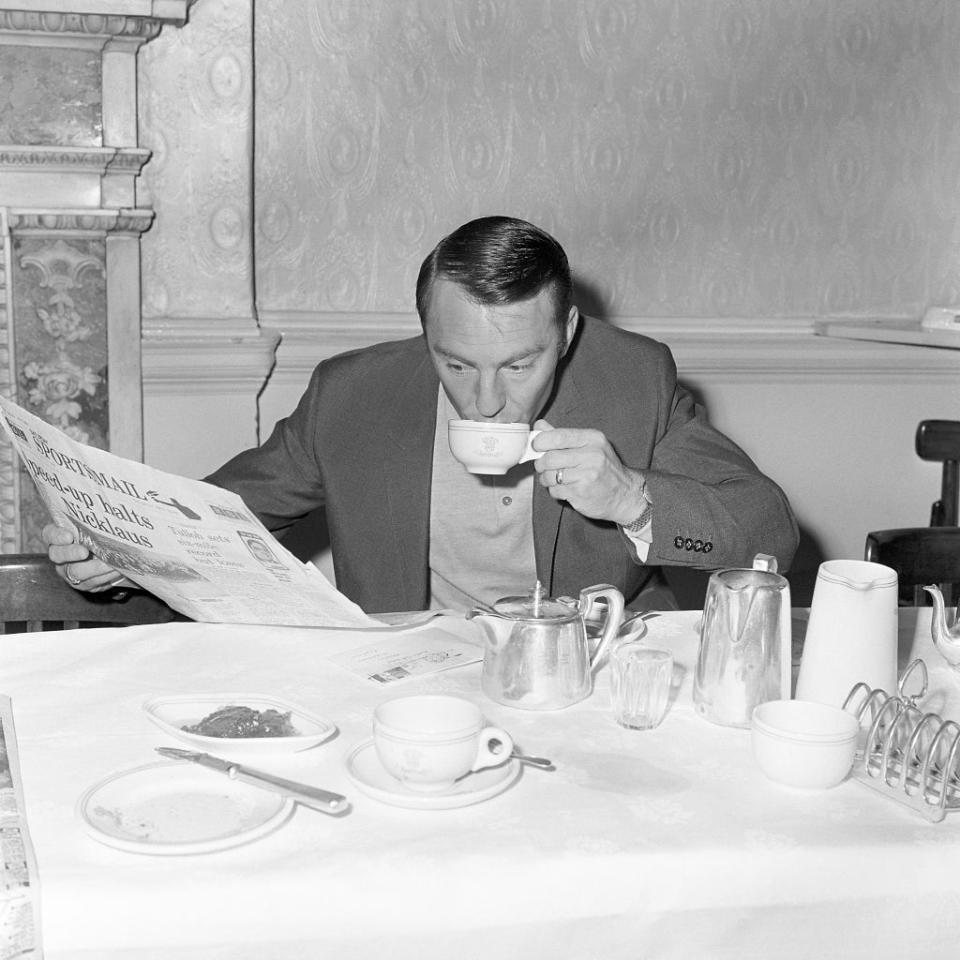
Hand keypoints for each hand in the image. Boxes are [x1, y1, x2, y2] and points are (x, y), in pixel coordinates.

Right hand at [42, 523, 130, 592]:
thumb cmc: (104, 534)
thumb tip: (110, 507)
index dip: (56, 535)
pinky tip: (116, 570)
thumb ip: (96, 521)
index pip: (49, 534)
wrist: (116, 555)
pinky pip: (91, 583)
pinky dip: (105, 577)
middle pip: (57, 554)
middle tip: (85, 552)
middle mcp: (61, 554)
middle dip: (71, 553)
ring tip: (110, 563)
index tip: (69, 536)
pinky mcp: (83, 583)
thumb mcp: (97, 526)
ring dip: (94, 568)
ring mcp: (69, 571)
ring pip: (75, 572)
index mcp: (60, 536)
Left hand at [531, 421, 646, 524]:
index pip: (558, 436)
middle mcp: (592, 455)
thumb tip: (539, 425)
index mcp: (592, 439)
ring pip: (549, 476)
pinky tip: (566, 489)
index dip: (540, 442)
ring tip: (557, 479)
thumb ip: (562, 436)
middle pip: (549, 458)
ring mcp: (587, 475)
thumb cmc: (604, 469)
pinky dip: (555, 491)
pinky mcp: (581, 492)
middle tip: (544, 467)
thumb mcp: (589, 446)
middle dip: (541, 464)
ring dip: (547, 479)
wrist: (624, 495)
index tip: (536, 447)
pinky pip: (555, 490)